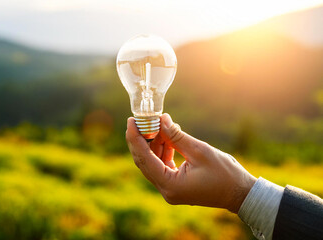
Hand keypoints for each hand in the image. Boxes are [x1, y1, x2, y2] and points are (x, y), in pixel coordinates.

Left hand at [126, 113, 256, 212]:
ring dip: (153, 144)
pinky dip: (162, 151)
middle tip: (138, 120)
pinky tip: (166, 136)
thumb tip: (160, 120)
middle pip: (144, 162)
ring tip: (158, 125)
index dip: (135, 139)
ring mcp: (169, 189)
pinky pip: (162, 166)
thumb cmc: (224, 173)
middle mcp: (166, 190)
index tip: (131, 121)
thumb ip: (176, 136)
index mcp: (170, 185)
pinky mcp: (175, 185)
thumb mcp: (199, 150)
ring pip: (152, 163)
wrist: (240, 193)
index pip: (145, 159)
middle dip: (141, 140)